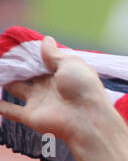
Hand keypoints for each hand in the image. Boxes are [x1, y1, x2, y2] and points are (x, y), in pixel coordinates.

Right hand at [0, 36, 115, 148]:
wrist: (87, 120)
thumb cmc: (83, 89)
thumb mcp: (71, 64)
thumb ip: (55, 54)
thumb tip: (46, 40)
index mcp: (60, 75)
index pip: (41, 63)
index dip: (29, 54)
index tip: (14, 44)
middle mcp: (48, 88)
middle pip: (26, 74)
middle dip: (14, 66)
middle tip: (1, 56)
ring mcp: (38, 102)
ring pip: (15, 88)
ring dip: (4, 81)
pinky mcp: (30, 116)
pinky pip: (10, 110)